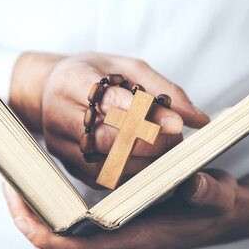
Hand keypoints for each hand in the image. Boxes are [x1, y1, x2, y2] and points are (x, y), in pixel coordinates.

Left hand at [3, 170, 248, 248]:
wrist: (222, 214)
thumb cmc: (216, 204)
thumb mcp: (216, 193)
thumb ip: (205, 189)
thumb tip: (192, 182)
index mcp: (135, 242)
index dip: (37, 227)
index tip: (16, 196)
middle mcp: (117, 248)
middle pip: (54, 247)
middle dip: (25, 218)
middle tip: (9, 180)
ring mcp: (113, 243)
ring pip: (59, 241)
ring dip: (35, 215)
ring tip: (20, 181)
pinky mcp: (114, 232)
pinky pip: (70, 231)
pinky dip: (51, 213)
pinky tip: (46, 186)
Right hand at [10, 52, 209, 187]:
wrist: (47, 90)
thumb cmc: (93, 75)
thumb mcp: (126, 68)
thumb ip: (163, 90)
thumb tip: (200, 120)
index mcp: (71, 81)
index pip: (110, 101)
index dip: (145, 114)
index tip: (177, 124)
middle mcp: (59, 114)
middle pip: (108, 138)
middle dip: (149, 143)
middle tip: (176, 140)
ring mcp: (60, 144)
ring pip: (106, 164)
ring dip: (145, 162)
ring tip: (167, 152)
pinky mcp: (68, 166)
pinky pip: (104, 179)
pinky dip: (133, 175)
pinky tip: (151, 165)